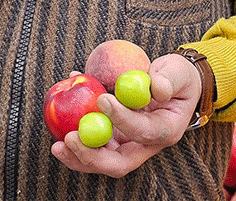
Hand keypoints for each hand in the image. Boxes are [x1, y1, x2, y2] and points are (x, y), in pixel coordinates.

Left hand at [51, 52, 201, 176]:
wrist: (174, 85)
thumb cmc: (177, 78)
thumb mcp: (178, 73)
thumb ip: (168, 79)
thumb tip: (155, 88)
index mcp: (166, 130)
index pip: (143, 132)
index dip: (122, 119)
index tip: (103, 99)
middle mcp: (146, 145)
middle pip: (119, 163)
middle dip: (92, 155)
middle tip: (71, 138)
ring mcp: (129, 144)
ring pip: (103, 161)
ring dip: (79, 156)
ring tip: (58, 145)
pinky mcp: (115, 139)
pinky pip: (95, 145)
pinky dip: (77, 139)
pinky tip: (61, 123)